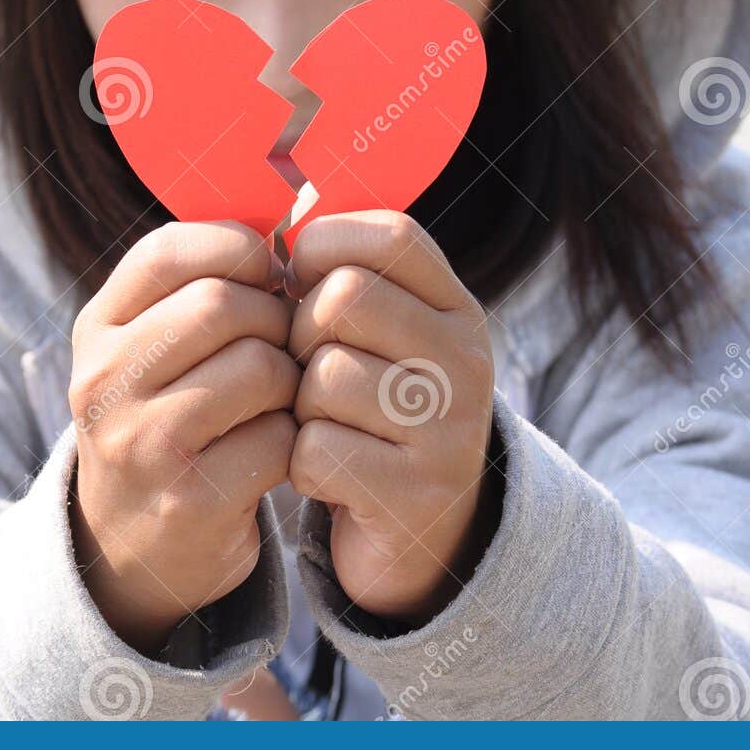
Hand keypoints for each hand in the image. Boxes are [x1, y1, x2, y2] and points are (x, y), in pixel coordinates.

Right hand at [68, 220, 297, 655]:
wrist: (131, 547)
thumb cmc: (164, 416)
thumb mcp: (148, 346)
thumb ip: (197, 284)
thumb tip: (287, 227)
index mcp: (97, 329)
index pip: (168, 251)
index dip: (236, 247)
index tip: (266, 271)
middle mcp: (106, 383)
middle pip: (222, 305)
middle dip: (274, 317)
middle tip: (286, 339)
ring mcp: (143, 445)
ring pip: (259, 368)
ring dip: (291, 378)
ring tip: (282, 394)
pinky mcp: (192, 502)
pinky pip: (279, 439)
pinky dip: (295, 438)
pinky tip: (278, 446)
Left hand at [285, 210, 501, 624]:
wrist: (423, 533)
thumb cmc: (376, 408)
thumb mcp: (384, 333)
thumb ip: (348, 270)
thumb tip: (282, 216)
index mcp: (457, 309)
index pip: (391, 236)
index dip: (324, 245)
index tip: (300, 279)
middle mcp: (467, 362)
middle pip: (345, 298)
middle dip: (300, 332)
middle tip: (305, 365)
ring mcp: (448, 431)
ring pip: (324, 378)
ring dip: (299, 405)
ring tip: (321, 423)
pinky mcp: (415, 496)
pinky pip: (317, 451)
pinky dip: (301, 464)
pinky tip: (327, 472)